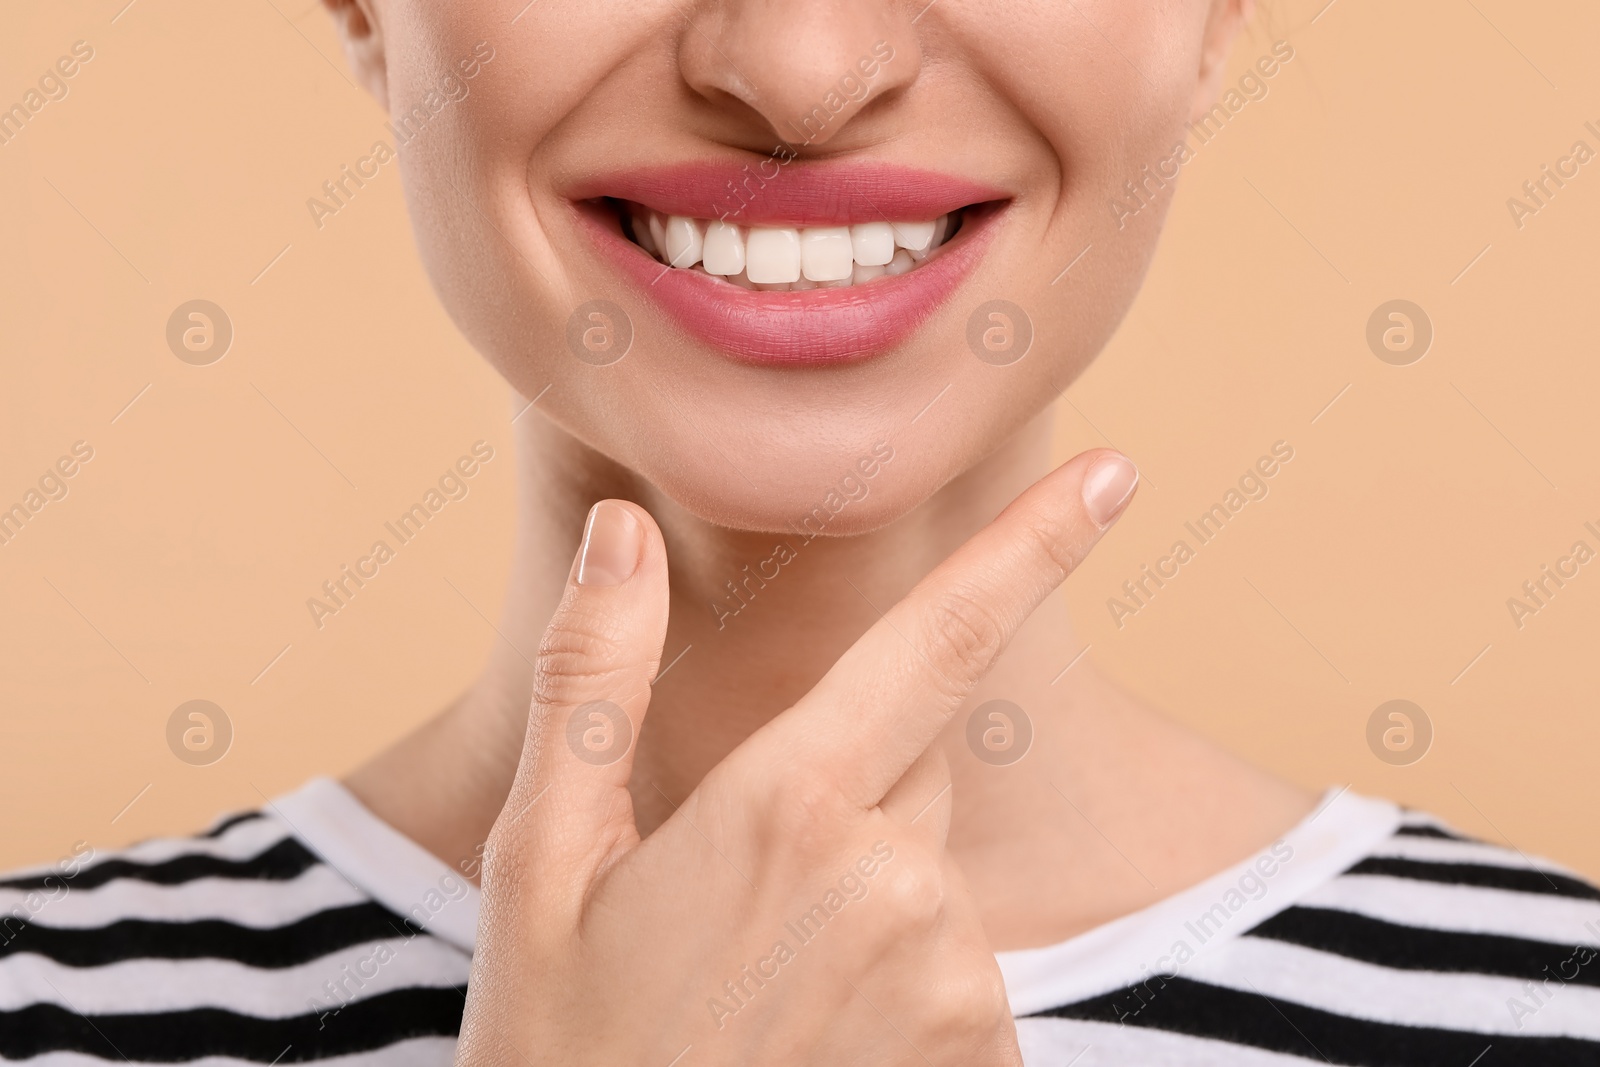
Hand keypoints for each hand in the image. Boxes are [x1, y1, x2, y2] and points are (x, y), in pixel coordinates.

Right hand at [455, 450, 1137, 1065]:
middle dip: (848, 796)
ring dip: (867, 912)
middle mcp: (897, 886)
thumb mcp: (539, 867)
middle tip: (732, 904)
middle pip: (918, 771)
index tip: (1119, 476)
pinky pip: (958, 982)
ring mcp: (954, 985)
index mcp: (787, 810)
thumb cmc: (566, 1056)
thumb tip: (621, 531)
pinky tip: (809, 1047)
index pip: (937, 644)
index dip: (1033, 548)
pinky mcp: (983, 1061)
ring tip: (759, 1002)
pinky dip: (902, 996)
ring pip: (932, 885)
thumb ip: (594, 683)